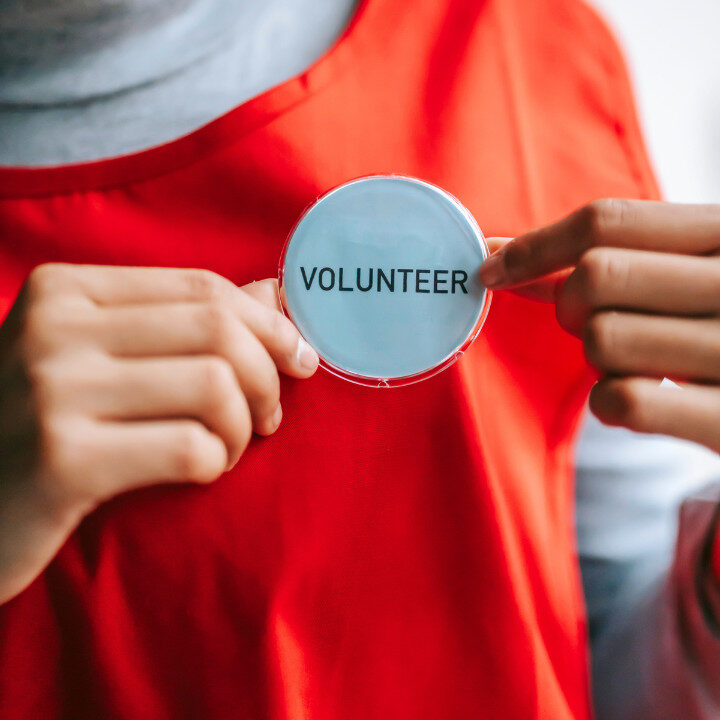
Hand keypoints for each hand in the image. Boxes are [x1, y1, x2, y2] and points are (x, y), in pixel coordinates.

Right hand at [0, 264, 317, 602]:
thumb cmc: (41, 426)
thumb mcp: (95, 357)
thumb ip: (180, 321)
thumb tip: (272, 293)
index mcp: (65, 289)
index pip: (204, 289)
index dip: (269, 325)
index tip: (299, 359)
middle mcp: (54, 327)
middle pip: (218, 331)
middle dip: (267, 377)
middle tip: (269, 416)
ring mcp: (52, 391)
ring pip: (215, 385)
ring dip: (244, 426)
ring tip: (228, 448)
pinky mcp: (61, 462)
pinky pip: (190, 448)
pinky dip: (216, 462)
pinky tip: (201, 472)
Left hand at [479, 200, 719, 452]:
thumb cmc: (713, 323)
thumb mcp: (685, 273)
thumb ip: (610, 257)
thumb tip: (501, 256)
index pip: (606, 220)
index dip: (535, 246)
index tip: (493, 269)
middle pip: (595, 276)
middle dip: (569, 305)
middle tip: (590, 324)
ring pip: (602, 338)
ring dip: (597, 357)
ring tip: (633, 362)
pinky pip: (623, 399)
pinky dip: (609, 403)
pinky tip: (635, 399)